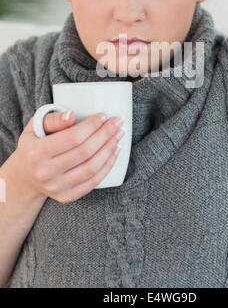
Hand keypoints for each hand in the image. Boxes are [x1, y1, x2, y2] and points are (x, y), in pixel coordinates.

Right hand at [5, 110, 124, 203]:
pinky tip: (114, 152)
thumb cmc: (34, 145)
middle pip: (85, 152)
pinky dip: (108, 166)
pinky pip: (93, 182)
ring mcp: (56, 188)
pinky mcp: (66, 197)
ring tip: (118, 135)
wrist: (24, 176)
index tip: (104, 115)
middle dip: (106, 134)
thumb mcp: (36, 126)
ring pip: (92, 168)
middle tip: (118, 122)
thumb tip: (72, 115)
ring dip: (110, 149)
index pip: (72, 137)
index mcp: (36, 153)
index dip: (92, 126)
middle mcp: (45, 173)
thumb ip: (53, 118)